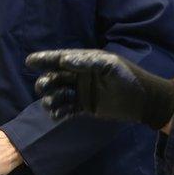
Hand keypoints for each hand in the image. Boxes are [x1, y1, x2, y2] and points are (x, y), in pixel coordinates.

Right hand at [25, 49, 173, 130]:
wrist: (143, 100)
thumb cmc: (128, 77)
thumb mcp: (110, 65)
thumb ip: (87, 62)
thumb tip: (64, 60)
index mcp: (85, 62)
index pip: (60, 59)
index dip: (45, 59)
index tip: (30, 61)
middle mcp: (80, 76)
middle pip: (55, 77)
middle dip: (46, 81)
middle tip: (45, 86)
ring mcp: (81, 92)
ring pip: (58, 94)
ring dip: (51, 98)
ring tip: (53, 103)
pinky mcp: (85, 107)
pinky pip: (67, 109)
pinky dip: (59, 112)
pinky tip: (57, 115)